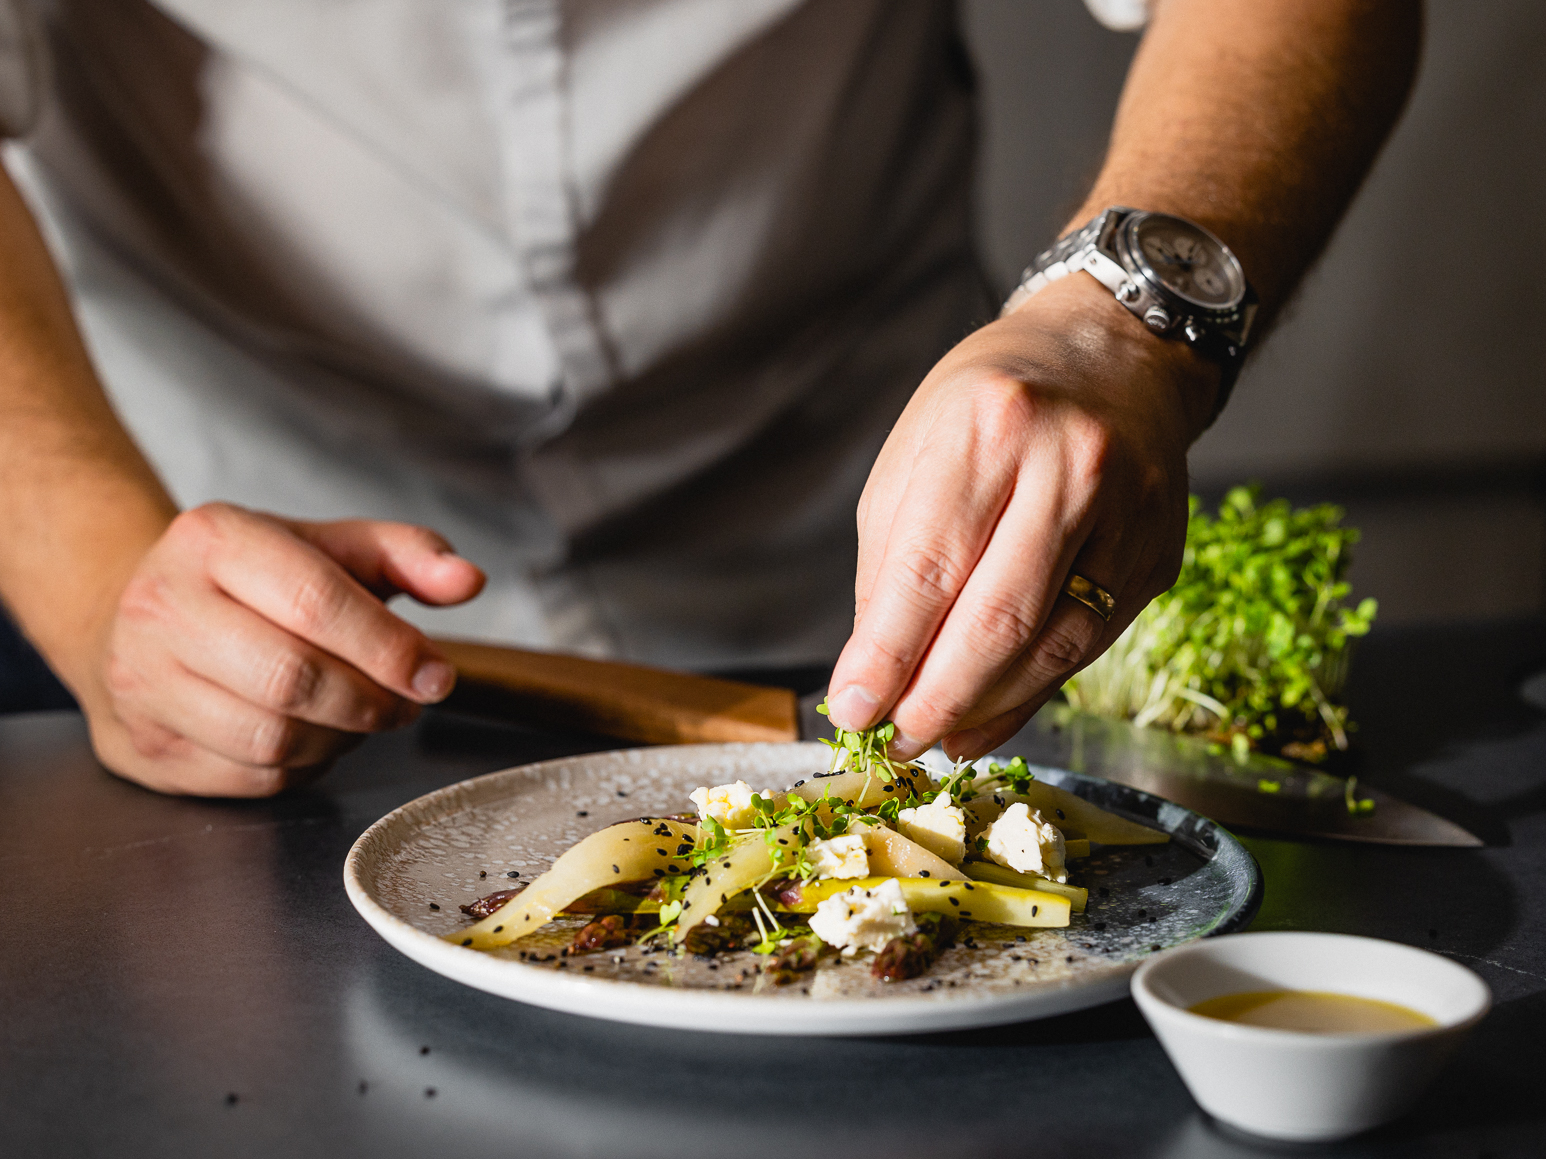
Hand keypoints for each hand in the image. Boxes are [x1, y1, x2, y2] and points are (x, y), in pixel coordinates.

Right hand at [77, 503, 484, 795]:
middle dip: (371, 701)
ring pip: (272, 738)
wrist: (137, 614)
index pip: (314, 600)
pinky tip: (313, 735)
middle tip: (405, 702)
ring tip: (359, 713)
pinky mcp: (146, 747)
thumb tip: (467, 580)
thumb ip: (405, 555)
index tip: (435, 674)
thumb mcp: (328, 546)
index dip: (388, 647)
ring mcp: (143, 682)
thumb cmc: (252, 581)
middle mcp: (163, 607)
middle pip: (292, 678)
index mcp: (213, 539)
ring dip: (341, 738)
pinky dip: (303, 767)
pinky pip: (252, 778)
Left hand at [824, 273, 1215, 759]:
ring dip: (985, 709)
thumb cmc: (994, 405)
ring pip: (1052, 647)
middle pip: (997, 620)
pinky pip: (1088, 647)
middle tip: (895, 740)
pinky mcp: (1159, 555)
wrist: (1115, 356)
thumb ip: (892, 563)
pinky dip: (1031, 692)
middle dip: (936, 699)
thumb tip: (875, 671)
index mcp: (990, 428)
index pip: (928, 568)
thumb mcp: (914, 455)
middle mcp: (1070, 467)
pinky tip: (989, 715)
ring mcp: (1129, 514)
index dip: (887, 654)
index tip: (852, 709)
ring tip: (935, 735)